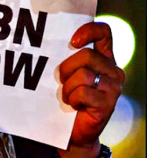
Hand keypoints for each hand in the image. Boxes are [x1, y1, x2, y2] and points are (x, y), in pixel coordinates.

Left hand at [57, 22, 124, 156]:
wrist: (74, 130)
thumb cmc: (68, 95)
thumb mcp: (69, 72)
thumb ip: (67, 55)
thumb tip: (47, 39)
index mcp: (104, 58)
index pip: (104, 32)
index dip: (89, 30)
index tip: (72, 41)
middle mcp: (113, 70)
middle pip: (87, 55)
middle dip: (67, 67)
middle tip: (62, 80)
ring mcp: (113, 87)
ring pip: (83, 74)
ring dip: (67, 86)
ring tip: (67, 95)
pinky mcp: (108, 103)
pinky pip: (83, 92)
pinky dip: (72, 98)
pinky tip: (74, 104)